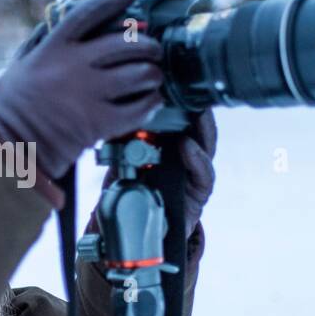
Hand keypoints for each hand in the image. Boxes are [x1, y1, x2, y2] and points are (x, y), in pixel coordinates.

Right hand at [0, 0, 164, 180]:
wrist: (8, 150)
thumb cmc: (8, 111)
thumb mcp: (17, 69)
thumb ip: (36, 46)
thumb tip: (48, 26)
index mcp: (52, 49)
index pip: (87, 13)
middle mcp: (73, 67)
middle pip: (126, 43)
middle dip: (147, 45)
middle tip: (152, 50)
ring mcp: (87, 94)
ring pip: (139, 74)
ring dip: (153, 74)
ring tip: (153, 77)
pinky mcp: (98, 123)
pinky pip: (138, 109)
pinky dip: (151, 104)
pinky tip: (152, 102)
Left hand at [89, 106, 216, 242]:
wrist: (137, 233)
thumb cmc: (131, 193)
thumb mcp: (121, 163)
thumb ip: (120, 144)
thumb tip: (109, 118)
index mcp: (167, 145)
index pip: (179, 118)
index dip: (180, 101)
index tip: (174, 83)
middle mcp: (185, 156)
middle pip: (197, 127)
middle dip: (196, 110)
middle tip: (189, 93)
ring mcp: (193, 174)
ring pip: (205, 146)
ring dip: (201, 130)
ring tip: (195, 115)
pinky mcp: (198, 193)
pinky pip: (204, 174)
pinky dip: (196, 159)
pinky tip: (188, 146)